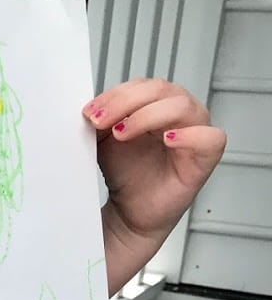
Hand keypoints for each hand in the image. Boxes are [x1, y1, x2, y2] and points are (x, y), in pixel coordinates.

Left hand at [82, 79, 225, 286]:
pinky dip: (190, 135)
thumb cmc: (125, 174)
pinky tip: (168, 140)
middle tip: (100, 121)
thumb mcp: (105, 141)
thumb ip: (101, 121)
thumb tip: (89, 108)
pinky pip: (210, 138)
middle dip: (126, 102)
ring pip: (182, 106)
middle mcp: (180, 113)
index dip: (116, 95)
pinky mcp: (205, 159)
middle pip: (162, 90)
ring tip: (121, 133)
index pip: (142, 86)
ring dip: (147, 115)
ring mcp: (195, 133)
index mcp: (158, 103)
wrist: (129, 213)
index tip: (90, 112)